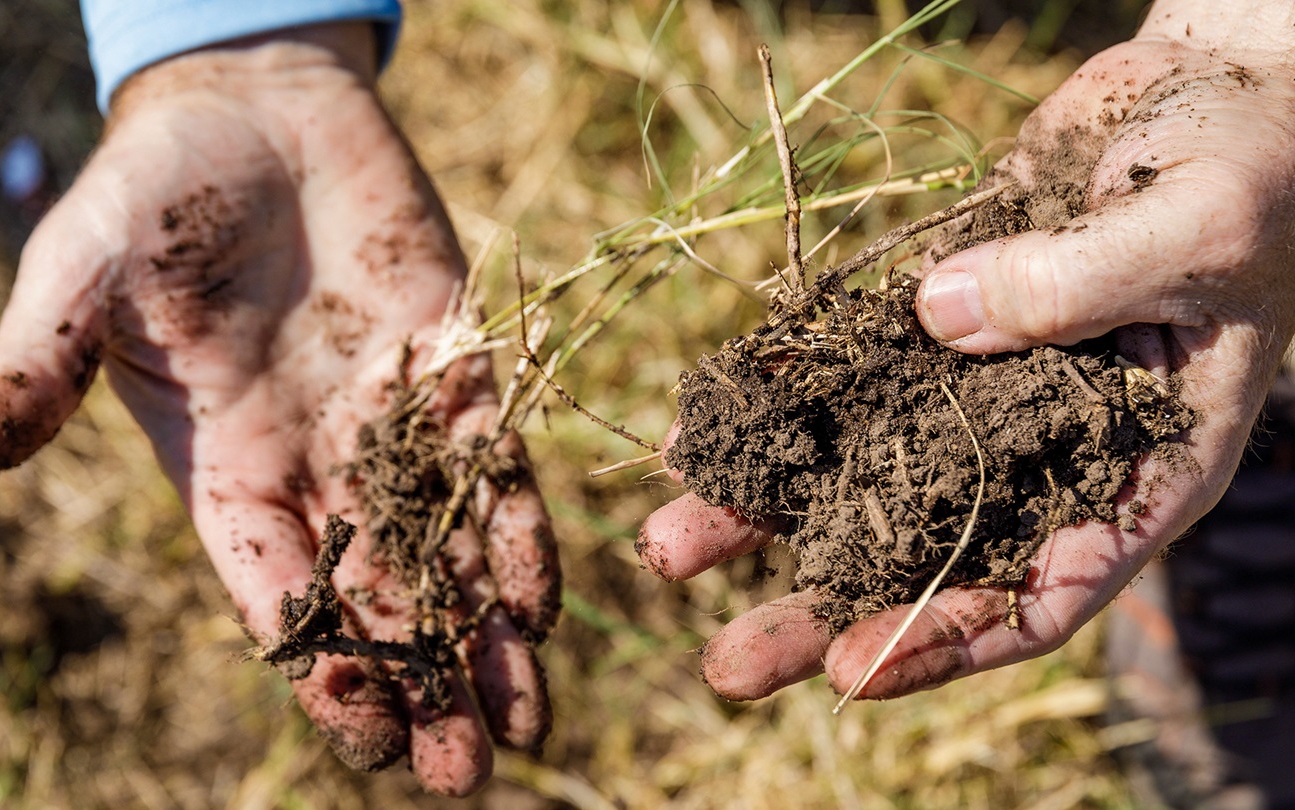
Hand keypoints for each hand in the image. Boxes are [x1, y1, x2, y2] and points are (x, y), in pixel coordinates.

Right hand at [0, 24, 557, 795]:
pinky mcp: (460, 370)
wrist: (253, 111)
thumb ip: (31, 373)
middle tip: (464, 772)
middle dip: (421, 686)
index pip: (277, 596)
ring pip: (451, 554)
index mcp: (228, 472)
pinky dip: (524, 531)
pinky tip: (547, 602)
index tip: (365, 738)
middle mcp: (320, 470)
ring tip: (528, 725)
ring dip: (489, 639)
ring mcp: (396, 427)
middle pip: (376, 601)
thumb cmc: (150, 193)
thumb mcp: (77, 279)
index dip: (319, 668)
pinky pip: (502, 467)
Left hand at [638, 4, 1294, 701]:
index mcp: (1136, 470)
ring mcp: (971, 386)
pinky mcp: (921, 320)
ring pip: (857, 466)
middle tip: (727, 662)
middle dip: (822, 607)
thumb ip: (1082, 281)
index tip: (851, 670)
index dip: (947, 640)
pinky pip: (835, 369)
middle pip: (923, 553)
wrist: (1207, 92)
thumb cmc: (1249, 170)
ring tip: (668, 545)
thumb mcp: (1196, 229)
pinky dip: (767, 398)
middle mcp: (1038, 447)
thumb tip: (939, 317)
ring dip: (763, 507)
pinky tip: (689, 429)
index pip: (1042, 595)